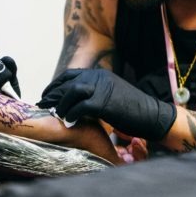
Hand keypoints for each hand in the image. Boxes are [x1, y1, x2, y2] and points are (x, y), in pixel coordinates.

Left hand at [36, 69, 175, 140]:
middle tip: (43, 107)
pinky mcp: (105, 102)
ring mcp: (102, 88)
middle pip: (68, 83)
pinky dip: (72, 114)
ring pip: (72, 92)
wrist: (152, 114)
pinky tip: (69, 122)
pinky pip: (81, 106)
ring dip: (61, 105)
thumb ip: (94, 94)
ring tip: (57, 116)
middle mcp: (99, 77)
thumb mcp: (111, 95)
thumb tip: (75, 103)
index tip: (47, 96)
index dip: (55, 85)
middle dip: (53, 95)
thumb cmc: (131, 109)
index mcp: (100, 74)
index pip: (70, 75)